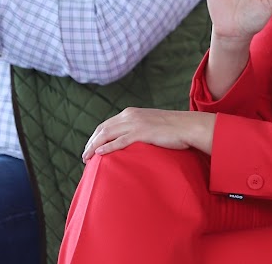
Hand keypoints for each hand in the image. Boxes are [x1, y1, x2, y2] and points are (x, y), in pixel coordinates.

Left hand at [82, 108, 215, 162]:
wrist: (187, 126)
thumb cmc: (172, 128)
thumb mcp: (150, 124)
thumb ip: (138, 128)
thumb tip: (130, 140)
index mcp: (131, 113)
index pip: (106, 124)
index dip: (95, 136)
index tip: (90, 147)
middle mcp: (130, 116)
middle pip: (103, 129)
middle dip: (91, 142)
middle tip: (84, 156)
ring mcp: (135, 124)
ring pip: (107, 134)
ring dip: (94, 146)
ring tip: (87, 157)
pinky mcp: (142, 133)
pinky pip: (120, 141)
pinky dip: (108, 147)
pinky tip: (100, 154)